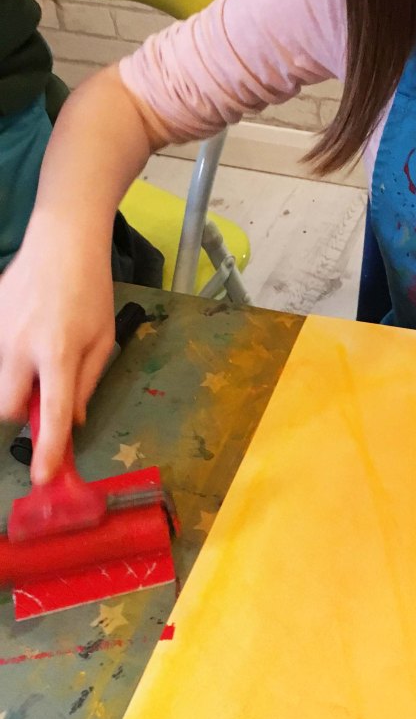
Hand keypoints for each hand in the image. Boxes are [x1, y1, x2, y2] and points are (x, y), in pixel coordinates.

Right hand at [0, 211, 114, 483]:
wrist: (61, 242)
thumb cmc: (90, 292)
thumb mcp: (102, 341)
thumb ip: (86, 385)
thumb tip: (72, 423)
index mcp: (57, 353)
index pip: (52, 413)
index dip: (48, 448)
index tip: (44, 476)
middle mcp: (19, 348)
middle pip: (7, 408)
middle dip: (24, 413)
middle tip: (46, 396)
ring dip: (17, 382)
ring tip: (43, 350)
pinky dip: (10, 359)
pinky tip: (29, 332)